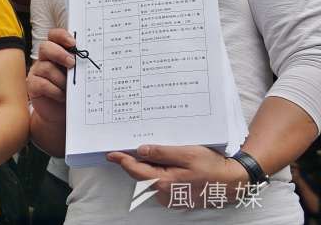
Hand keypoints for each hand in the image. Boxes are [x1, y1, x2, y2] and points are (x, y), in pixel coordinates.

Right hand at [27, 29, 74, 122]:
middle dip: (59, 54)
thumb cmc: (71, 91)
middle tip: (72, 63)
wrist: (61, 112)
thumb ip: (79, 65)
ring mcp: (37, 71)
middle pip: (45, 47)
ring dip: (61, 79)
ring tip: (69, 88)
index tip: (73, 43)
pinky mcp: (32, 85)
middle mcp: (45, 59)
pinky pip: (42, 84)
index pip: (54, 36)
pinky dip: (55, 90)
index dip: (62, 36)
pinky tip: (62, 96)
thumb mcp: (77, 75)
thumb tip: (90, 58)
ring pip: (46, 67)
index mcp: (57, 51)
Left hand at [107, 145, 249, 205]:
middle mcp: (164, 194)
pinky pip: (159, 183)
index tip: (110, 153)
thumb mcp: (186, 154)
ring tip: (144, 151)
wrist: (233, 182)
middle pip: (140, 175)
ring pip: (149, 179)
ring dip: (145, 166)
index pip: (136, 170)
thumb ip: (161, 153)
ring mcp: (170, 197)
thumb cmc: (212, 167)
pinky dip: (156, 172)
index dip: (122, 160)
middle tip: (125, 147)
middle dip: (132, 161)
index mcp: (164, 183)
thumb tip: (141, 150)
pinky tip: (160, 161)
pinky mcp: (176, 197)